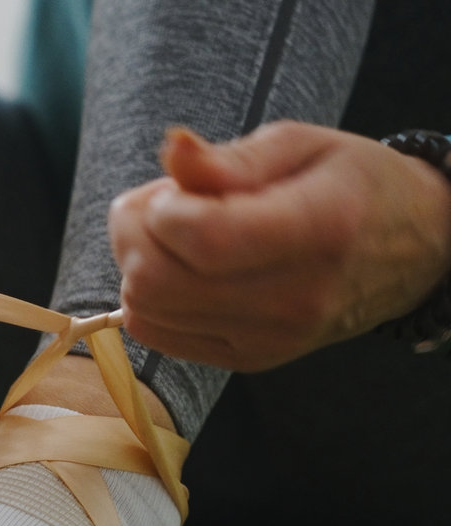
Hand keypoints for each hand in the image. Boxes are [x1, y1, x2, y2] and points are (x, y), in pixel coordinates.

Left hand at [110, 122, 450, 371]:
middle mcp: (295, 299)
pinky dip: (150, 298)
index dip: (160, 209)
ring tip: (175, 235)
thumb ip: (230, 157)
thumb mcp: (302, 144)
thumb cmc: (353, 184)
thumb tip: (172, 150)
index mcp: (319, 230)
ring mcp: (270, 339)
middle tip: (161, 205)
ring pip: (148, 310)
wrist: (412, 250)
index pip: (201, 238)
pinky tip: (181, 268)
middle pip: (157, 281)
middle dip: (134, 234)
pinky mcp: (249, 360)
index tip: (173, 187)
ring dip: (138, 264)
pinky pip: (157, 334)